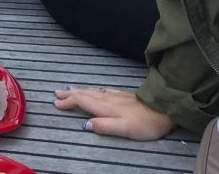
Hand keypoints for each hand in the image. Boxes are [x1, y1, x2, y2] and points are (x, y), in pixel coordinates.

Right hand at [54, 87, 173, 139]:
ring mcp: (114, 95)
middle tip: (56, 93)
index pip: (82, 101)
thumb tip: (85, 124)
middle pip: (84, 94)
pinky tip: (92, 90)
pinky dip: (91, 90)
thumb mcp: (125, 129)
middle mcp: (107, 99)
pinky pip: (100, 90)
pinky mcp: (121, 95)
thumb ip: (105, 126)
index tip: (56, 104)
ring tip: (68, 90)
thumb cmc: (144, 123)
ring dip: (78, 91)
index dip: (68, 102)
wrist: (163, 110)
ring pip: (91, 91)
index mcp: (105, 107)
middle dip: (69, 94)